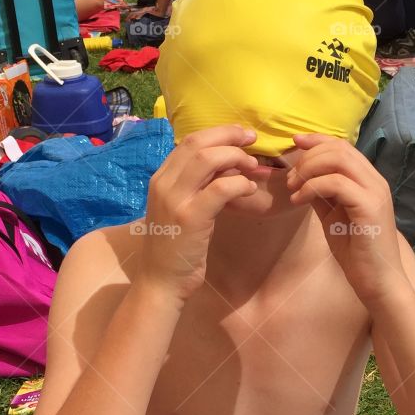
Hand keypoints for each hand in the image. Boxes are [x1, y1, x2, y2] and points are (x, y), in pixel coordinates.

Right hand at [137, 126, 259, 298]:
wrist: (161, 282)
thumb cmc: (175, 247)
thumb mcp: (181, 209)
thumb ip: (197, 186)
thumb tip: (227, 166)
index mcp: (160, 178)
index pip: (189, 142)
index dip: (218, 133)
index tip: (240, 136)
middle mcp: (164, 183)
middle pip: (198, 143)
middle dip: (229, 135)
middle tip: (252, 140)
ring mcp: (175, 200)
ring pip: (208, 159)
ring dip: (236, 157)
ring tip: (253, 167)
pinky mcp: (191, 217)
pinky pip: (220, 188)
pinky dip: (239, 183)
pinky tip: (249, 188)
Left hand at [286, 135, 403, 304]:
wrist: (377, 280)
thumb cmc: (357, 252)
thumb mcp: (333, 216)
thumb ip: (321, 195)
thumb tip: (302, 177)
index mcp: (368, 181)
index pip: (343, 146)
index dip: (317, 140)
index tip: (295, 143)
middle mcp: (375, 181)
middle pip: (339, 148)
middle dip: (308, 156)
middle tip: (289, 177)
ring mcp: (375, 192)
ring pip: (338, 160)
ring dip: (309, 169)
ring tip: (292, 188)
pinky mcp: (370, 207)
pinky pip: (337, 183)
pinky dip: (312, 187)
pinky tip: (299, 200)